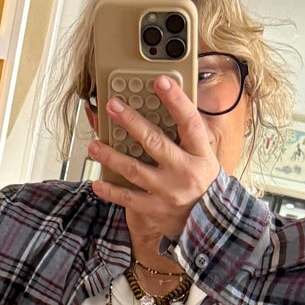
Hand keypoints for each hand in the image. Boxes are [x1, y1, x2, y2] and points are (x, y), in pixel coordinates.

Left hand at [87, 76, 219, 242]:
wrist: (209, 223)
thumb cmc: (203, 183)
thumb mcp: (205, 157)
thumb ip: (189, 136)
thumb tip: (169, 105)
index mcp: (201, 155)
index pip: (190, 122)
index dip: (175, 100)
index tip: (160, 81)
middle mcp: (185, 172)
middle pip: (155, 143)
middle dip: (132, 122)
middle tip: (113, 106)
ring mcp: (168, 193)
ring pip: (136, 171)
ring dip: (112, 156)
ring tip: (95, 145)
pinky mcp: (156, 209)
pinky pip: (129, 199)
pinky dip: (112, 192)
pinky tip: (97, 183)